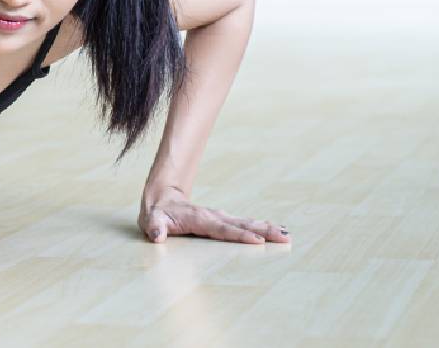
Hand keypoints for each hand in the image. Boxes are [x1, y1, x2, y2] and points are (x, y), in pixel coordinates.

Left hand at [138, 186, 289, 244]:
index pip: (222, 229)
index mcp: (200, 219)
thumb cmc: (158, 214)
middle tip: (284, 237)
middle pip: (242, 225)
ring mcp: (221, 217)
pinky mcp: (224, 220)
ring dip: (267, 228)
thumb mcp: (152, 221)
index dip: (239, 235)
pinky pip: (245, 224)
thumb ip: (154, 228)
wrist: (163, 197)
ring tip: (286, 234)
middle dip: (264, 231)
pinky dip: (261, 227)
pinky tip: (275, 230)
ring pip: (247, 223)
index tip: (257, 241)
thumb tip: (157, 236)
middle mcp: (214, 216)